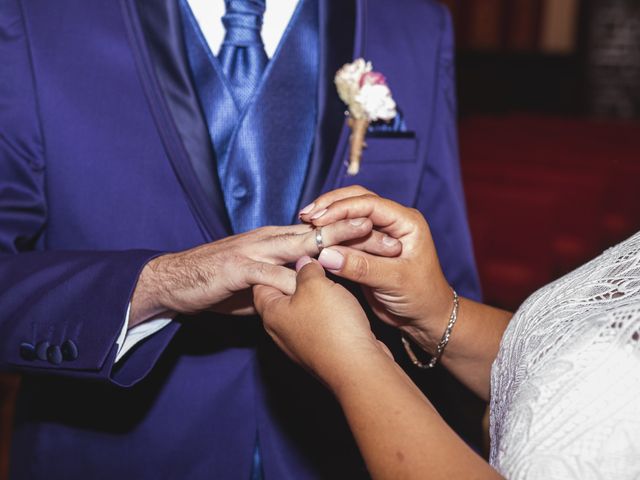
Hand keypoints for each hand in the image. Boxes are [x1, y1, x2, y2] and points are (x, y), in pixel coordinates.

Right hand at [129, 219, 398, 326]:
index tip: (376, 239)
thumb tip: (301, 292)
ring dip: (331, 242)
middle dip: (349, 229)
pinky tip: (314, 280)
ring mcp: (254, 250)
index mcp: (274, 241)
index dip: (346, 235)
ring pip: (299, 243)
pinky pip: (272, 271)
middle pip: (315, 231)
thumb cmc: (217, 284)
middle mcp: (268, 239)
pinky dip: (295, 275)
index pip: (317, 234)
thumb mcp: (257, 284)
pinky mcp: (239, 267)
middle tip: (382, 228)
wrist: (175, 282)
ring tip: (360, 241)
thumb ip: (282, 284)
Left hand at [253, 257, 389, 389]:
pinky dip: (327, 313)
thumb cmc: (332, 325)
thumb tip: (302, 263)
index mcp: (270, 313)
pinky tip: (340, 305)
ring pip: (302, 310)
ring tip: (331, 282)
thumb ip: (306, 269)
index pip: (261, 281)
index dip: (276, 263)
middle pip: (282, 296)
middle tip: (315, 263)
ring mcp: (299, 344)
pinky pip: (318, 324)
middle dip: (297, 279)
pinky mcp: (319, 351)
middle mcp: (279, 331)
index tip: (294, 251)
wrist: (358, 368)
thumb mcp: (316, 284)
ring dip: (315, 296)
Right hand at [299, 186, 453, 352]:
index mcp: (406, 222)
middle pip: (357, 200)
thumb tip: (325, 254)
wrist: (426, 318)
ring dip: (328, 217)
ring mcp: (379, 233)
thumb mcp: (393, 281)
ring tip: (305, 223)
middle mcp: (393, 222)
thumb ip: (361, 266)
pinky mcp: (368, 247)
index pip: (369, 204)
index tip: (317, 219)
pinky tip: (313, 236)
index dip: (341, 208)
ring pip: (349, 214)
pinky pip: (346, 233)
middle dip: (331, 205)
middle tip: (306, 216)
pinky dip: (329, 233)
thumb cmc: (421, 298)